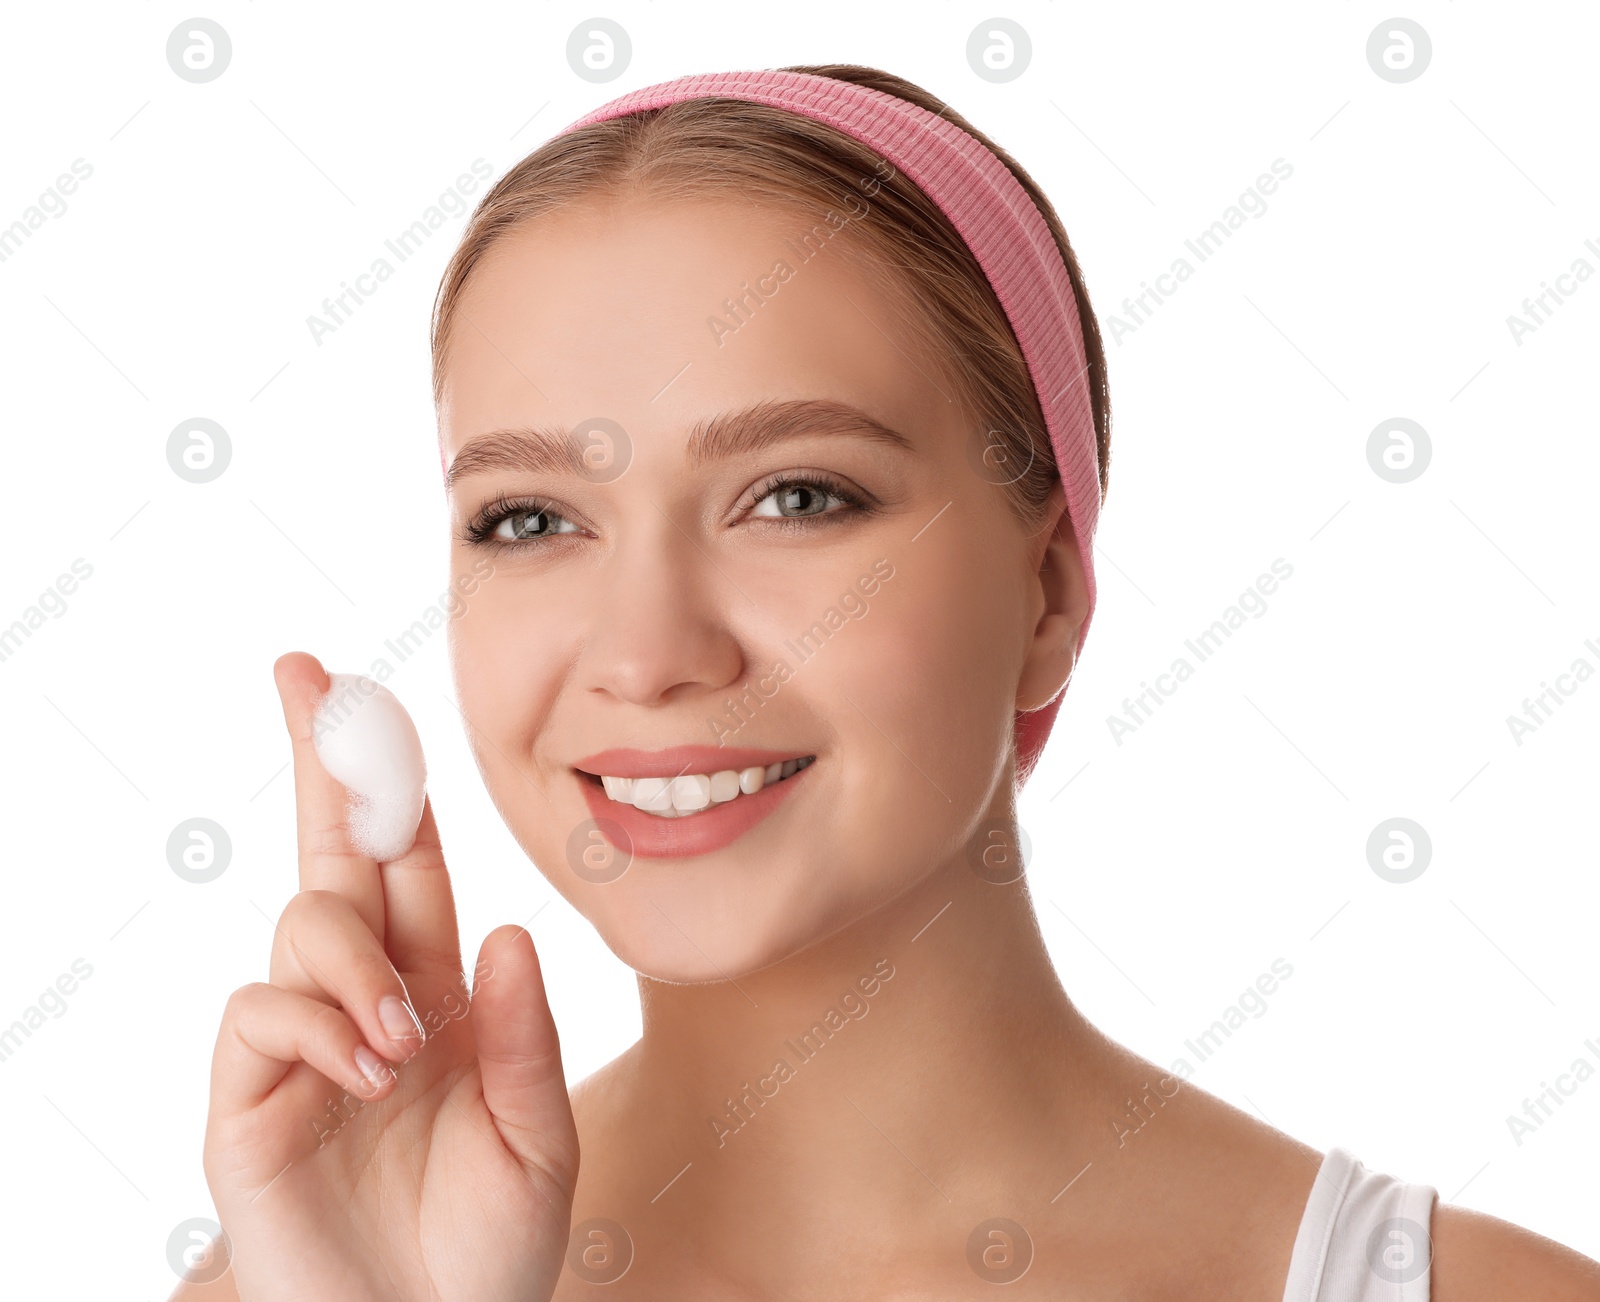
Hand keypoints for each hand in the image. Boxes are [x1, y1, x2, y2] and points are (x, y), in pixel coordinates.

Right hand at [200, 652, 577, 1300]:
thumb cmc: (489, 1249)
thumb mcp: (538, 1139)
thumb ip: (524, 1036)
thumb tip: (503, 929)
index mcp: (442, 990)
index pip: (410, 864)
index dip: (389, 781)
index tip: (360, 692)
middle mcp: (370, 997)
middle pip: (335, 853)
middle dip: (319, 758)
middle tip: (300, 670)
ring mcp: (304, 1043)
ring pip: (305, 924)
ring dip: (356, 960)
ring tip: (403, 1043)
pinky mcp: (248, 1099)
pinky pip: (260, 1009)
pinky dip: (318, 1022)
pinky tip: (366, 1069)